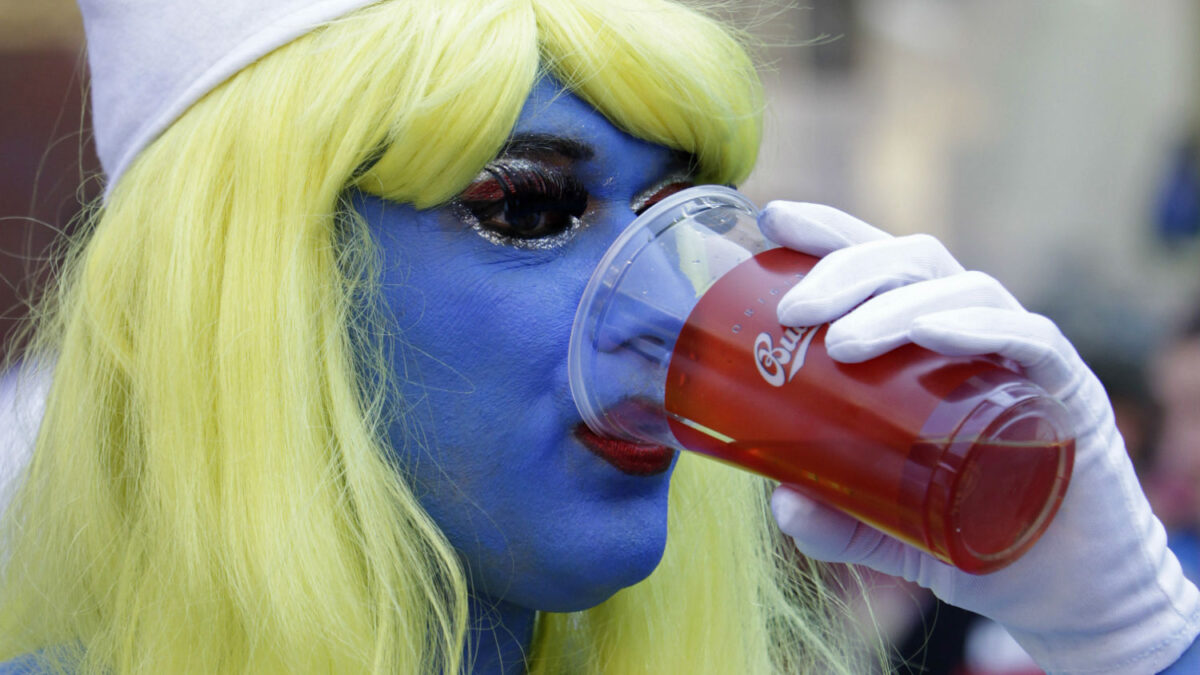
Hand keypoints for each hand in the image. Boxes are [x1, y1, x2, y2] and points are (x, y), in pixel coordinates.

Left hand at [760, 201, 1199, 673]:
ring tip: (843, 342)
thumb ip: (835, 517)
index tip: (774, 216)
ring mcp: (1021, 356)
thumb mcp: (883, 527)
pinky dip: (980, 328)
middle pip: (911, 264)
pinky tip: (935, 334)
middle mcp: (972, 331)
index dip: (829, 232)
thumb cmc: (970, 535)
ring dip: (899, 304)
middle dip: (847, 270)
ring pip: (963, 290)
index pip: (878, 266)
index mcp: (924, 341)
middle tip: (792, 310)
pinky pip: (1030, 341)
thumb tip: (783, 504)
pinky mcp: (1068, 391)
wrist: (1060, 588)